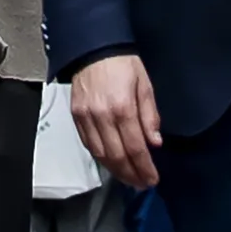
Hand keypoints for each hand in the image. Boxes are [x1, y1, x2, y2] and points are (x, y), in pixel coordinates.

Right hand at [70, 53, 163, 188]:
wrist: (93, 48)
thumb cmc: (123, 64)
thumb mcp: (145, 85)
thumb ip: (150, 115)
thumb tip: (155, 143)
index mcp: (123, 108)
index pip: (136, 148)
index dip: (145, 168)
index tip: (152, 179)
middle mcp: (102, 116)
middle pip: (117, 156)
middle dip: (131, 174)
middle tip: (141, 183)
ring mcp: (86, 117)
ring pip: (100, 154)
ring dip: (115, 170)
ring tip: (128, 178)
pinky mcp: (76, 115)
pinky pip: (88, 144)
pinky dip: (100, 157)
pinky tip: (110, 162)